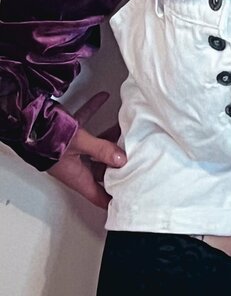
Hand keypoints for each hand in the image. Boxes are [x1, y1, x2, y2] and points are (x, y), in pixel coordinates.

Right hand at [47, 90, 125, 208]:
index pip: (97, 194)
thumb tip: (121, 159)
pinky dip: (94, 110)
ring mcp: (71, 149)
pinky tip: (103, 98)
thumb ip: (100, 150)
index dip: (110, 199)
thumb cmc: (46, 138)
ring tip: (125, 128)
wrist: (27, 122)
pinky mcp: (67, 132)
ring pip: (95, 146)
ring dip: (108, 136)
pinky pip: (85, 122)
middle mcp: (74, 165)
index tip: (125, 200)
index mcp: (77, 175)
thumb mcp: (79, 144)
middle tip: (134, 156)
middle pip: (101, 168)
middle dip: (116, 161)